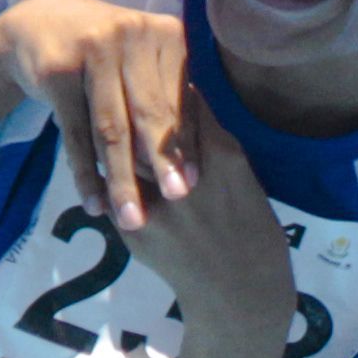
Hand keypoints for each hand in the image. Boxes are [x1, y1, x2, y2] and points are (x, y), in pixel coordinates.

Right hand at [0, 0, 200, 232]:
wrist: (39, 24)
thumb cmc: (108, 57)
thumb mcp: (143, 66)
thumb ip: (169, 102)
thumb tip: (191, 170)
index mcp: (167, 34)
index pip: (181, 99)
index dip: (190, 142)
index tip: (195, 182)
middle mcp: (133, 34)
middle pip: (150, 113)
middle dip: (162, 162)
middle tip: (176, 199)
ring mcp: (93, 48)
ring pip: (112, 128)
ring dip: (121, 178)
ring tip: (131, 218)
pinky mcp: (58, 69)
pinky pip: (76, 132)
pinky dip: (84, 172)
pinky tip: (93, 202)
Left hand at [120, 83, 294, 336]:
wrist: (239, 294)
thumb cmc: (253, 234)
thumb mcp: (245, 179)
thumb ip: (214, 144)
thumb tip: (186, 101)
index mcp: (222, 158)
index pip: (186, 101)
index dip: (169, 79)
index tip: (160, 63)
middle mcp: (183, 176)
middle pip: (146, 122)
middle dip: (133, 100)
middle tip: (121, 79)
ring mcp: (155, 204)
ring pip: (122, 154)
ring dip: (112, 135)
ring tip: (103, 114)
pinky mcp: (134, 228)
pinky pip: (111, 190)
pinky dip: (108, 176)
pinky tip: (104, 164)